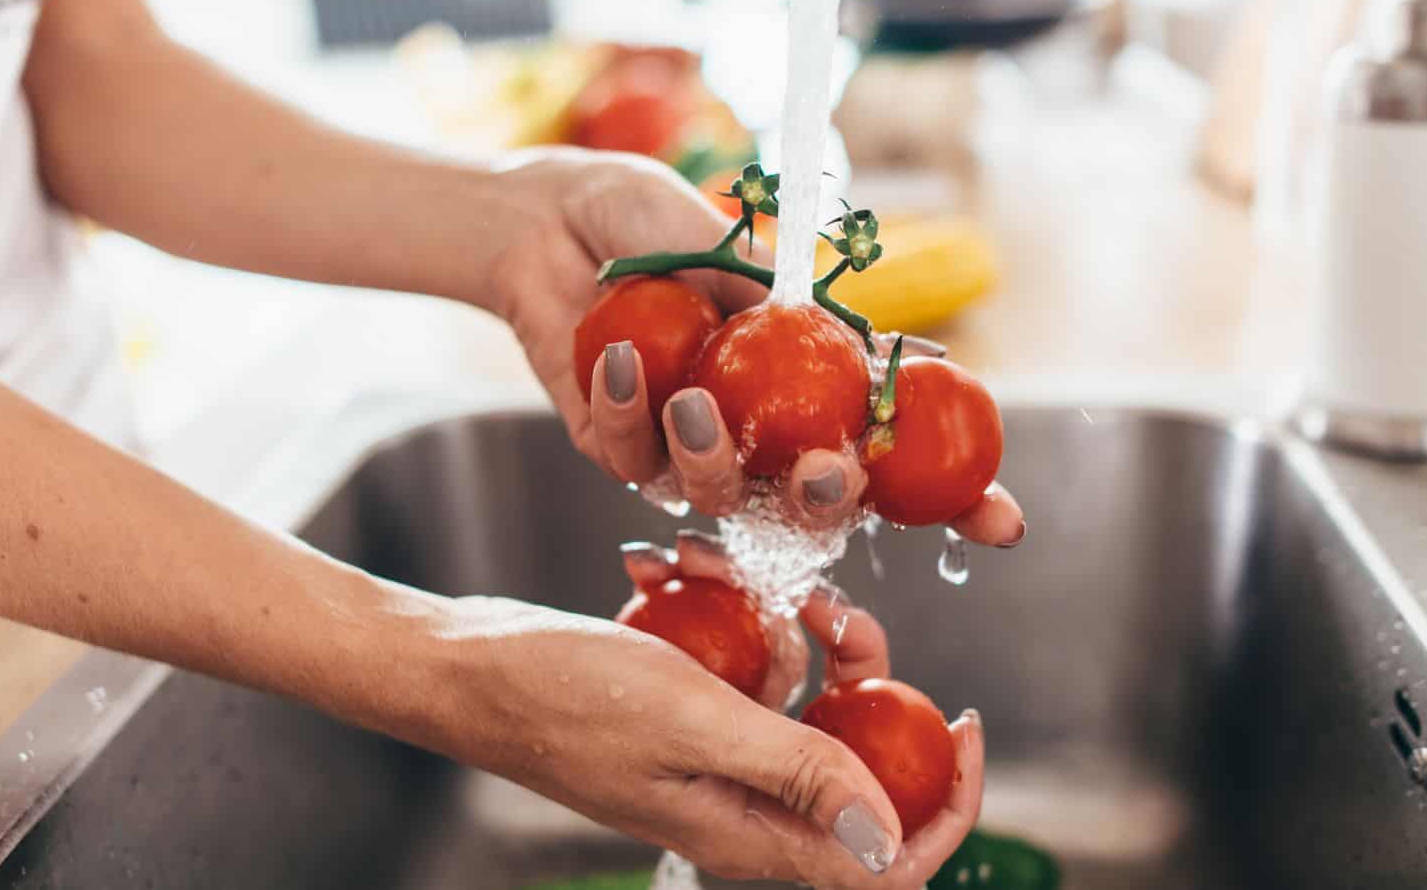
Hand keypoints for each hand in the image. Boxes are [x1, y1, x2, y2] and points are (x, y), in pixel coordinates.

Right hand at [415, 588, 982, 888]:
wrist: (462, 666)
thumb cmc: (559, 695)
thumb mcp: (691, 723)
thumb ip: (798, 774)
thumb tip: (894, 841)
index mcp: (750, 831)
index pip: (887, 858)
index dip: (945, 803)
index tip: (963, 720)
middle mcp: (740, 801)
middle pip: (854, 753)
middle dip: (856, 671)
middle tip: (826, 609)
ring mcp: (712, 753)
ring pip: (798, 692)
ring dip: (778, 620)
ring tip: (718, 567)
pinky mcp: (688, 709)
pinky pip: (741, 661)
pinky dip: (725, 611)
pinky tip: (674, 568)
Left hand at [486, 149, 1023, 544]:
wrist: (552, 218)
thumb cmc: (654, 222)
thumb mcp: (737, 250)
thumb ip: (793, 309)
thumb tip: (869, 352)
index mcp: (808, 388)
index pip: (893, 453)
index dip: (953, 498)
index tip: (1002, 522)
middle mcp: (757, 432)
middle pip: (814, 507)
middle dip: (827, 500)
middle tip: (823, 468)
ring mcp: (686, 451)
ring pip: (721, 498)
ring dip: (712, 457)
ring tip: (688, 396)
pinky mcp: (616, 449)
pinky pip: (632, 460)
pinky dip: (631, 411)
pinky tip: (619, 359)